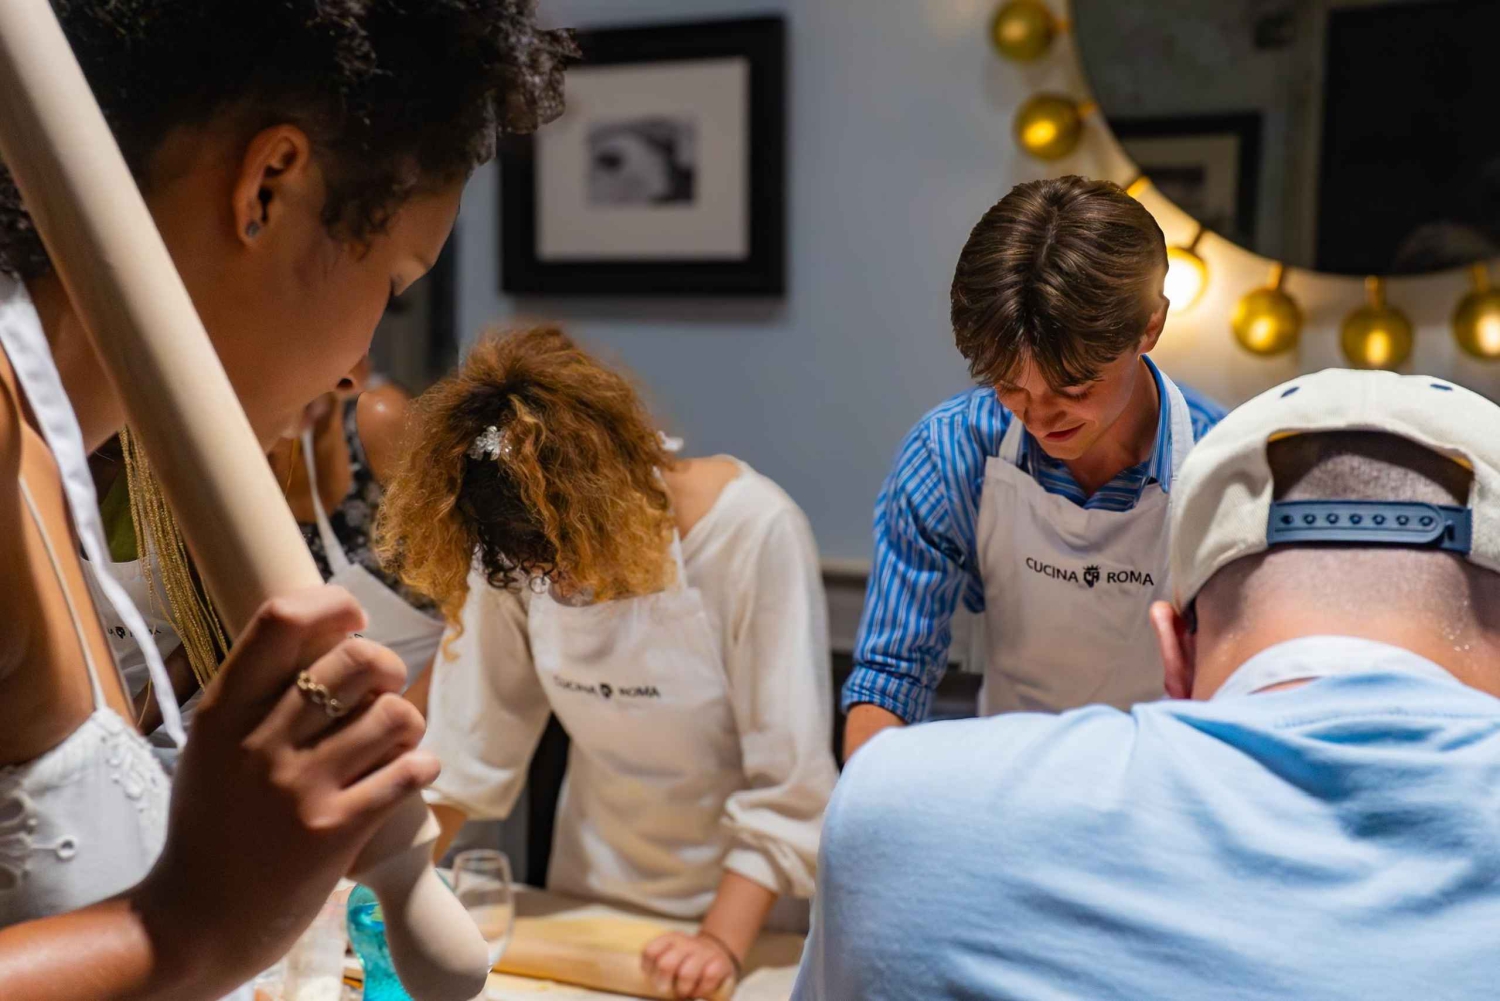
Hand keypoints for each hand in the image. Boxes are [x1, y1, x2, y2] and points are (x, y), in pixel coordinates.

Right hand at [131, 586, 438, 996]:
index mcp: (224, 713)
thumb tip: (325, 639)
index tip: (354, 621)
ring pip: (392, 714)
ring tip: (396, 739)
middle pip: (355, 660)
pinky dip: (421, 767)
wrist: (196, 923)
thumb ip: (255, 698)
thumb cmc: (211, 829)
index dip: (333, 606)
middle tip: (383, 690)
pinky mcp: (336, 831)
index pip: (281, 621)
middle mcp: (260, 743)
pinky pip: (407, 773)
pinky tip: (413, 771)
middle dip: (386, 666)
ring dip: (408, 722)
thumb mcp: (211, 749)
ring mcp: (300, 787)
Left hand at [641, 930, 737, 999]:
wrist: (718, 953)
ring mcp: (703, 951)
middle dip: (664, 984)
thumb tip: (650, 987)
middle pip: (666, 964)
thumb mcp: (671, 957)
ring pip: (686, 974)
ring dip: (684, 990)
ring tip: (685, 992)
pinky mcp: (719, 962)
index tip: (654, 977)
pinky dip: (702, 990)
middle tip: (667, 990)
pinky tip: (701, 990)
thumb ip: (658, 966)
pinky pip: (708, 978)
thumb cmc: (687, 962)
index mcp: (670, 939)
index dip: (649, 969)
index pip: (650, 952)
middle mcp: (685, 942)